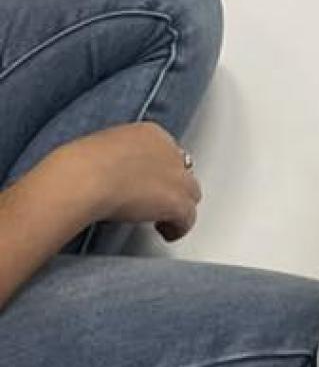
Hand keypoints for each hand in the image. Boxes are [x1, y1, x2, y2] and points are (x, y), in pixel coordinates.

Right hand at [46, 121, 200, 242]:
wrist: (83, 178)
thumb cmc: (80, 165)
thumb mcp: (102, 149)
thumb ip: (118, 157)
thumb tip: (113, 174)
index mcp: (150, 133)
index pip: (167, 151)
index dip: (159, 171)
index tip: (147, 183)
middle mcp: (170, 151)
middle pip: (182, 171)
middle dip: (171, 187)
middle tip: (155, 202)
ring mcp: (177, 176)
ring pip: (190, 194)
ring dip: (177, 207)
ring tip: (161, 220)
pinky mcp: (176, 202)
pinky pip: (188, 219)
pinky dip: (177, 228)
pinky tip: (165, 233)